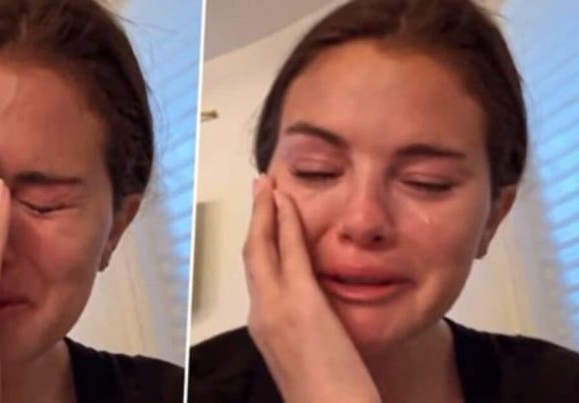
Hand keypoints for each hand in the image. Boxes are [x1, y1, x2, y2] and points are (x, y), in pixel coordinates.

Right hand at [243, 175, 380, 402]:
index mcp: (265, 327)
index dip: (258, 240)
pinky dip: (285, 222)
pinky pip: (289, 252)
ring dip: (266, 212)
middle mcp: (262, 313)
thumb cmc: (326, 398)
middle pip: (252, 253)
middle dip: (255, 217)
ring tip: (268, 186)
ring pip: (262, 248)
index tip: (264, 216)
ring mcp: (277, 308)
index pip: (258, 273)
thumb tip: (312, 319)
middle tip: (260, 187)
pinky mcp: (300, 304)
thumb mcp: (305, 361)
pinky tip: (286, 200)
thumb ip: (302, 332)